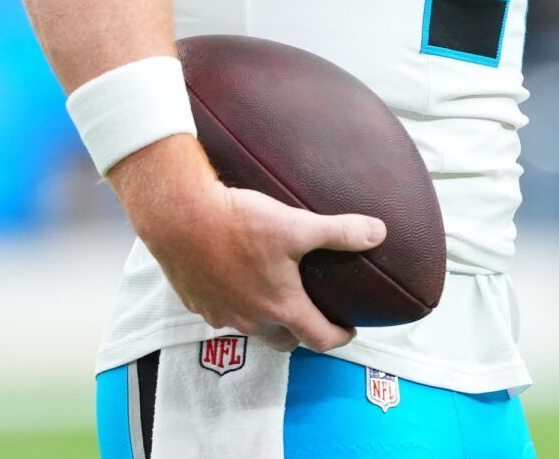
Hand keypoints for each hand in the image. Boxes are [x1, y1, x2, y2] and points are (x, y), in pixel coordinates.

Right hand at [109, 135, 386, 352]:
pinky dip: (236, 304)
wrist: (180, 217)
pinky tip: (238, 280)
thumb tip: (379, 233)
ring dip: (267, 319)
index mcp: (280, 306)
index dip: (340, 337)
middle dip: (303, 333)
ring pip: (251, 329)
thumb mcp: (297, 224)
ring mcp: (220, 314)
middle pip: (284, 341)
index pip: (319, 339)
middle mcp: (250, 319)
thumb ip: (341, 232)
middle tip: (315, 313)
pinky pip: (223, 313)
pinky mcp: (196, 303)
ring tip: (276, 294)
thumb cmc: (239, 222)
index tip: (349, 329)